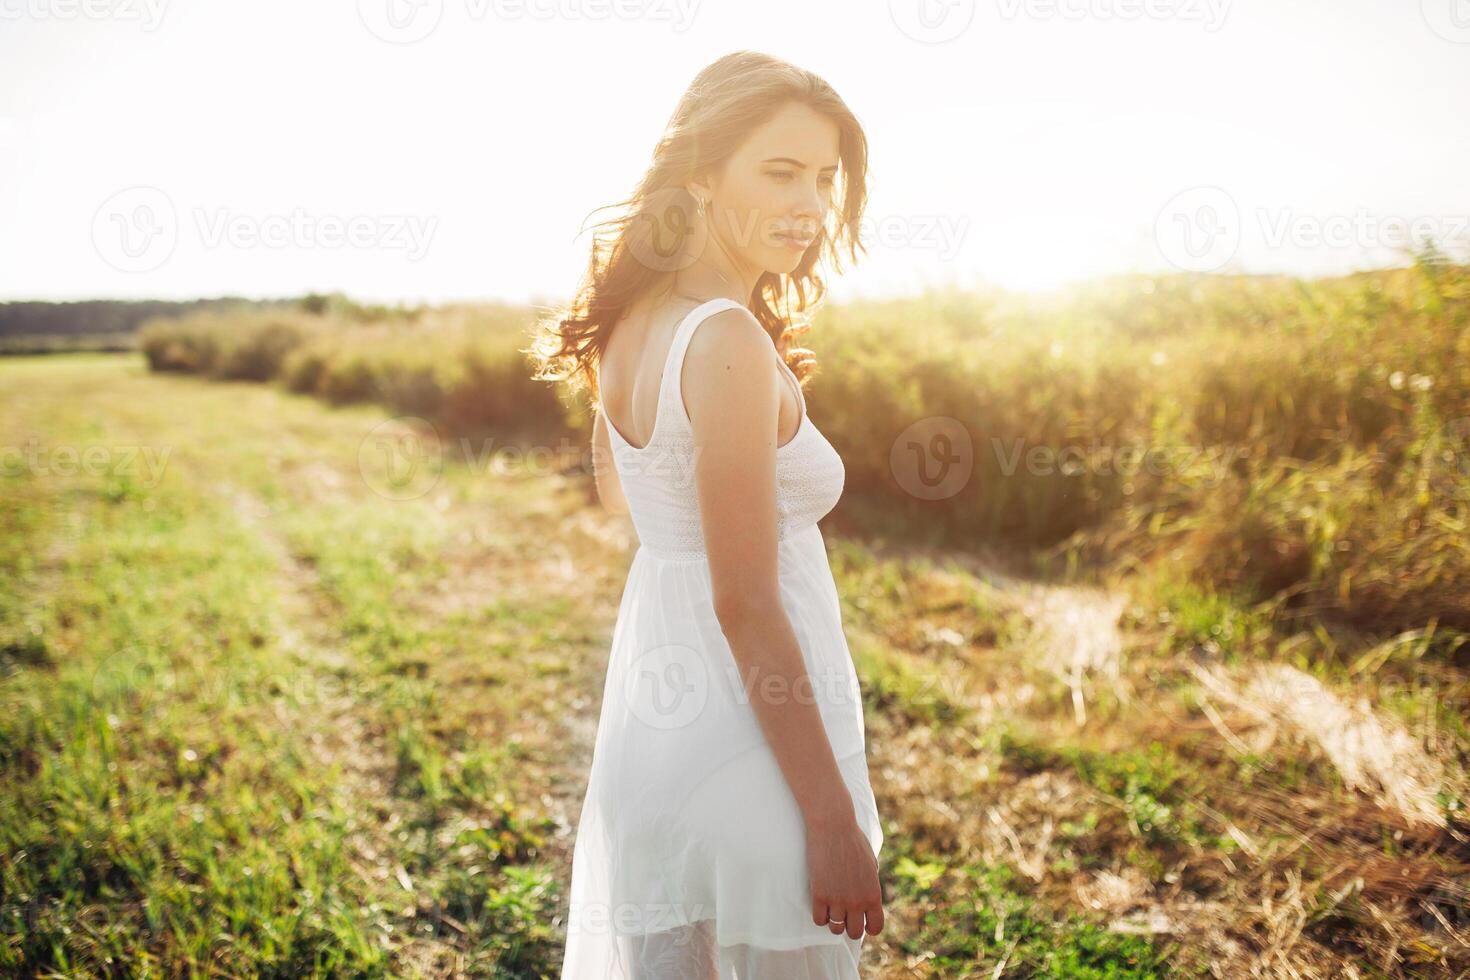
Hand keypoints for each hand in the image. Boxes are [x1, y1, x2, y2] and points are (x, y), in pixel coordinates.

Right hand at [804, 813, 882, 939]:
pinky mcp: (819, 895)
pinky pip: (819, 920)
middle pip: (854, 933)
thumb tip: (868, 898)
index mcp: (873, 894)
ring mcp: (838, 900)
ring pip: (835, 929)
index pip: (875, 927)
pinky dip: (820, 916)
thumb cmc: (852, 840)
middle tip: (844, 913)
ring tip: (831, 906)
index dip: (868, 927)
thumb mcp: (870, 863)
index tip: (861, 920)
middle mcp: (857, 902)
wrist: (833, 826)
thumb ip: (871, 884)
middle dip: (849, 925)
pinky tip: (820, 903)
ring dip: (833, 920)